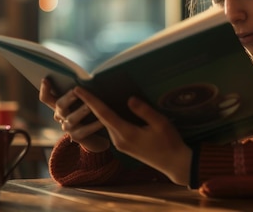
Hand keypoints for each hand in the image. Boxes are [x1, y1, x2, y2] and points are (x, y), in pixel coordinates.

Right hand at [38, 78, 109, 152]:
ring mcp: (67, 127)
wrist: (98, 134)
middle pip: (59, 105)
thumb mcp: (86, 100)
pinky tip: (101, 121)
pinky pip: (84, 131)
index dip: (44, 89)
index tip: (46, 79)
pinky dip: (93, 126)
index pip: (47, 97)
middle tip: (76, 91)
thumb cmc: (91, 112)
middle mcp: (61, 115)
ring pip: (71, 119)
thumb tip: (88, 79)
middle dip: (67, 97)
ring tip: (90, 106)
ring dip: (81, 111)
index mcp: (60, 104)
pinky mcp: (76, 137)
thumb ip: (83, 92)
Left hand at [72, 87, 192, 185]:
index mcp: (126, 134)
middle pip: (101, 118)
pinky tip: (107, 110)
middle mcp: (119, 140)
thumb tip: (129, 99)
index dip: (90, 100)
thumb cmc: (170, 142)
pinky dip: (106, 118)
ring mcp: (120, 144)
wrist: (174, 163)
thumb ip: (144, 111)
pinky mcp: (124, 146)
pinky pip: (111, 128)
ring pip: (105, 124)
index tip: (78, 89)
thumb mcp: (160, 123)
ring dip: (97, 111)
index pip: (103, 114)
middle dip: (90, 104)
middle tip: (80, 88)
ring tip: (90, 96)